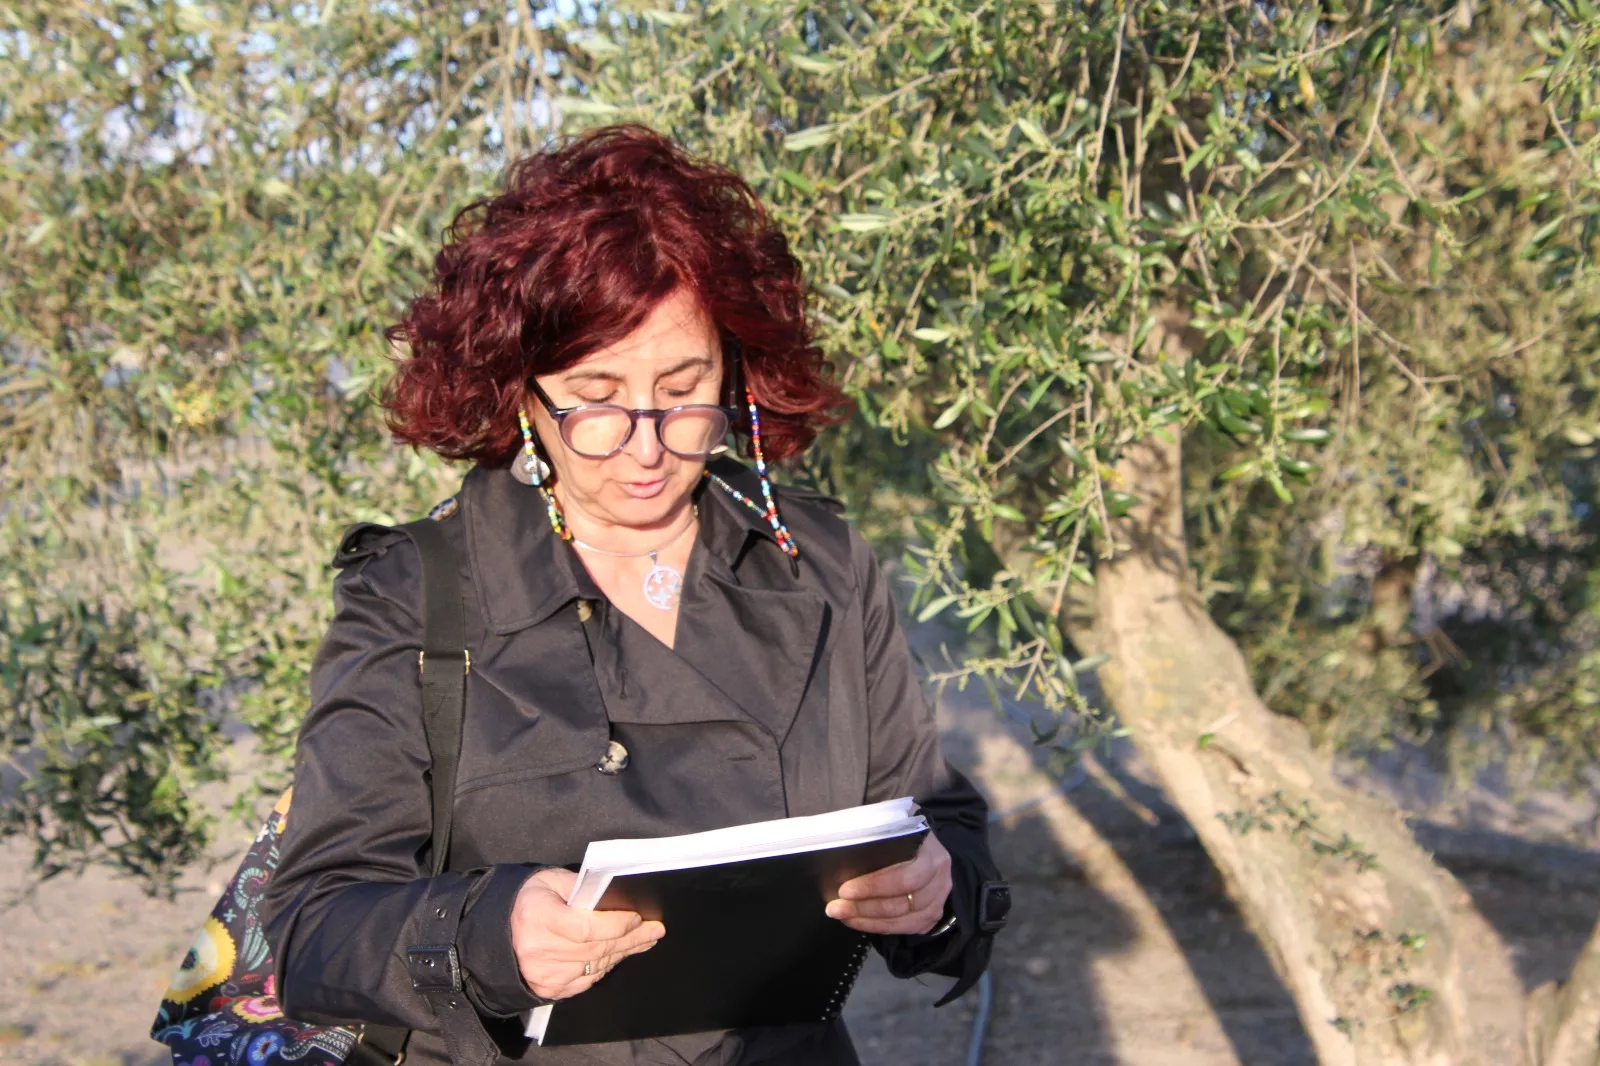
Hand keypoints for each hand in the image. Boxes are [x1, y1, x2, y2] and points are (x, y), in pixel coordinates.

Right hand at [510, 868, 664, 999]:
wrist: (498, 934)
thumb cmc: (530, 901)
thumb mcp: (550, 881)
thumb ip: (581, 887)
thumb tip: (616, 895)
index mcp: (538, 918)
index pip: (585, 928)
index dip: (616, 924)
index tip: (638, 918)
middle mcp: (539, 950)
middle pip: (597, 948)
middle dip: (631, 938)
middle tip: (655, 929)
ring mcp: (544, 974)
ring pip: (596, 965)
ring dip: (624, 952)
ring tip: (645, 940)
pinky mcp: (549, 989)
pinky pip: (588, 979)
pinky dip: (607, 965)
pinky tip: (621, 953)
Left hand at [825, 833, 951, 935]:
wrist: (927, 844)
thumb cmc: (903, 832)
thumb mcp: (893, 820)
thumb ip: (875, 828)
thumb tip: (847, 840)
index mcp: (930, 850)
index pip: (904, 876)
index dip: (874, 886)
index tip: (845, 889)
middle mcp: (939, 876)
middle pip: (902, 902)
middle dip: (864, 906)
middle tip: (836, 907)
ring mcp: (939, 897)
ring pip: (903, 918)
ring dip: (868, 920)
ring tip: (842, 915)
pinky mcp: (933, 913)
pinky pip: (906, 927)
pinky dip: (879, 927)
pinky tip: (859, 921)